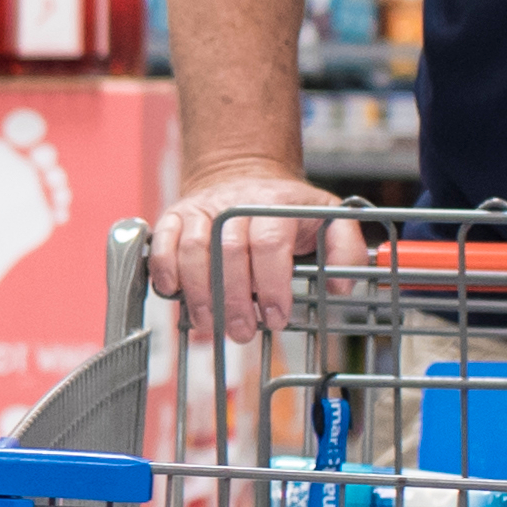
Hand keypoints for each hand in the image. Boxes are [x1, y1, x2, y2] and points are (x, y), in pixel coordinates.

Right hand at [159, 161, 352, 345]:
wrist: (245, 175)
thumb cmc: (285, 209)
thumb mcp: (327, 217)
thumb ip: (345, 249)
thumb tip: (340, 285)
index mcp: (274, 203)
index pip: (269, 244)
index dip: (271, 285)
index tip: (276, 317)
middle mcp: (235, 201)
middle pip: (229, 252)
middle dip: (235, 300)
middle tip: (242, 331)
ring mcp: (201, 208)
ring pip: (192, 249)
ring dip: (199, 292)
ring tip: (210, 323)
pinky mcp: (175, 216)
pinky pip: (161, 243)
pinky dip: (164, 270)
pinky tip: (174, 293)